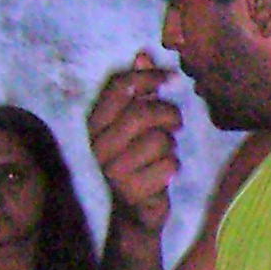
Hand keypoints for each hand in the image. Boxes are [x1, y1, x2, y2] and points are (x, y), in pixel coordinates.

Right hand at [86, 52, 182, 236]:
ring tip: (162, 154)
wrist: (135, 213)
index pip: (119, 88)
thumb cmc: (138, 162)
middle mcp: (97, 144)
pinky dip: (173, 167)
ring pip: (159, 140)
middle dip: (168, 114)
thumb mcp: (136, 125)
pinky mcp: (130, 190)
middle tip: (175, 123)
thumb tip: (142, 55)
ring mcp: (111, 169)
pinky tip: (162, 175)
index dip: (148, 78)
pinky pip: (169, 165)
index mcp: (95, 123)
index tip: (171, 77)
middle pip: (142, 114)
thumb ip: (138, 92)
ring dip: (171, 146)